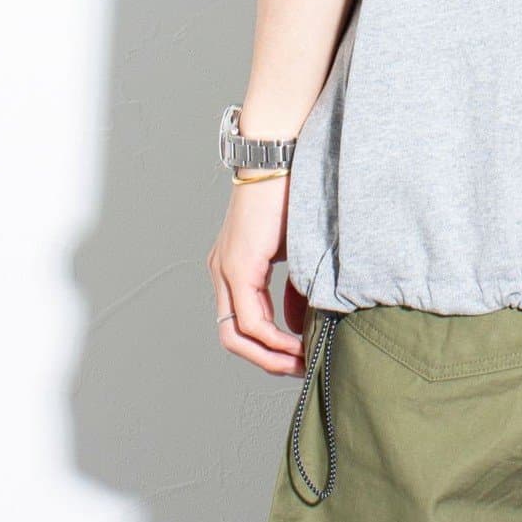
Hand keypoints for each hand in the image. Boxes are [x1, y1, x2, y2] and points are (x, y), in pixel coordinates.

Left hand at [208, 176, 306, 373]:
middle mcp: (220, 271)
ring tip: (299, 361)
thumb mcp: (296, 250)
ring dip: (268, 355)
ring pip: (236, 334)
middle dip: (265, 360)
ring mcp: (224, 269)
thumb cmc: (292, 192)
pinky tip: (296, 341)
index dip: (267, 349)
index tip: (298, 356)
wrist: (278, 153)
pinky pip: (250, 318)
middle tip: (296, 368)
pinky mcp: (237, 264)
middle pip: (231, 338)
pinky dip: (273, 337)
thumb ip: (295, 288)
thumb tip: (301, 326)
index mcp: (232, 266)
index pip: (241, 323)